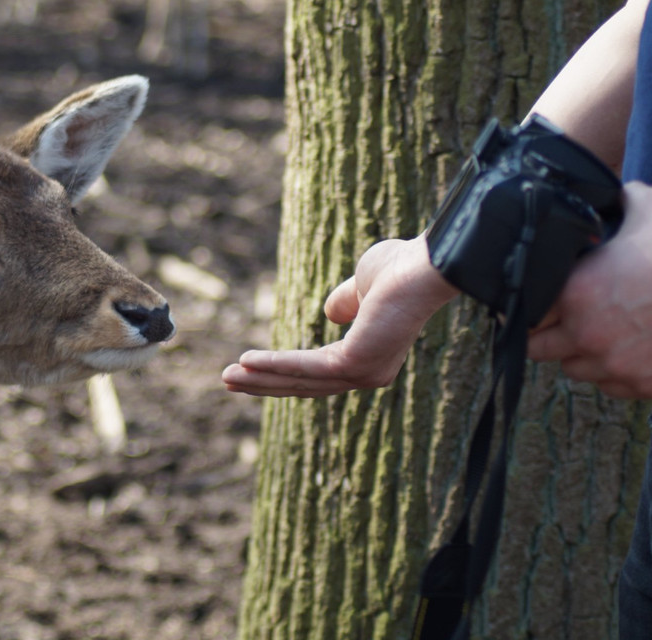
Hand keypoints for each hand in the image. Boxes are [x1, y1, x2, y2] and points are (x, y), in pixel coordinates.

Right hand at [222, 235, 456, 396]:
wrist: (424, 265)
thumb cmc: (400, 269)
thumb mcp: (362, 285)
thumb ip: (345, 301)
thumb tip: (331, 313)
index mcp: (371, 359)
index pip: (318, 374)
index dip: (282, 372)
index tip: (249, 369)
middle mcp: (369, 375)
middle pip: (305, 386)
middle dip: (264, 385)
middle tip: (228, 382)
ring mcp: (364, 374)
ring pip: (300, 381)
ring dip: (260, 379)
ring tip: (227, 378)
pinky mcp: (355, 364)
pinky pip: (305, 367)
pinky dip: (273, 364)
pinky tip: (247, 361)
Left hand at [528, 181, 651, 398]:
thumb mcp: (650, 208)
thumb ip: (618, 201)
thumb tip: (609, 191)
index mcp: (576, 293)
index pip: (522, 312)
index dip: (524, 305)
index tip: (530, 299)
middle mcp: (587, 334)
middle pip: (537, 348)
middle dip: (545, 333)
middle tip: (559, 318)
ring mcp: (617, 365)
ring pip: (573, 370)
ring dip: (577, 353)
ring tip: (595, 332)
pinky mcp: (645, 386)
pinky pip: (611, 387)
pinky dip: (612, 372)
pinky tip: (624, 349)